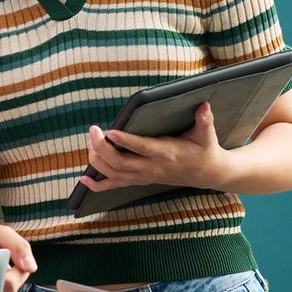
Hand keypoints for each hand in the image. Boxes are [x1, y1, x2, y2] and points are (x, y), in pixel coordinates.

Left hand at [76, 101, 228, 193]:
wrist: (207, 174)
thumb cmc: (204, 150)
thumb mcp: (206, 134)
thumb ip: (204, 120)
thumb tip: (204, 105)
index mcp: (167, 153)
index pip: (142, 148)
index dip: (125, 141)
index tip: (109, 132)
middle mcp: (152, 167)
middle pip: (120, 163)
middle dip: (102, 148)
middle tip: (92, 131)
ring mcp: (144, 176)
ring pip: (114, 174)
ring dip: (97, 160)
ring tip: (90, 143)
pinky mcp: (140, 180)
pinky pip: (116, 185)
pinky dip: (98, 185)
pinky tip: (83, 180)